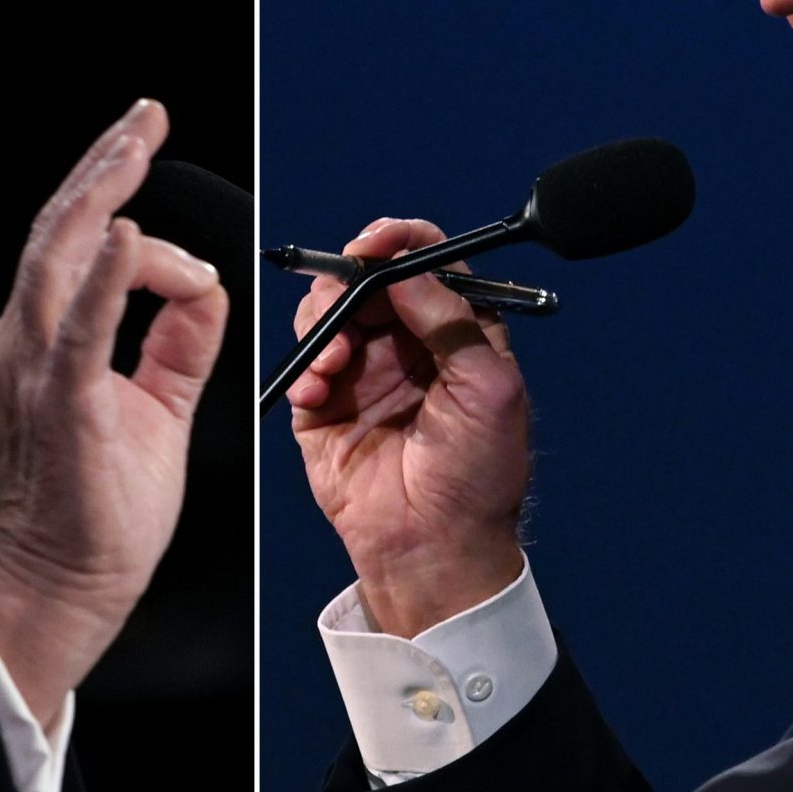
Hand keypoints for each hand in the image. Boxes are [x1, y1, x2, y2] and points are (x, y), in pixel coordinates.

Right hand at [0, 99, 229, 727]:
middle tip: (145, 116)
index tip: (153, 161)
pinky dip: (103, 278)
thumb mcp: (156, 401)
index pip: (79, 247)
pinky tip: (127, 236)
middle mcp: (25, 340)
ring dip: (102, 193)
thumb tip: (205, 283)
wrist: (68, 584)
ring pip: (59, 256)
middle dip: (106, 164)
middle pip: (60, 229)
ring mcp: (36, 368)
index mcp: (44, 339)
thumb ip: (178, 339)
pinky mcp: (62, 403)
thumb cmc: (103, 505)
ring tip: (136, 143)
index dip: (119, 201)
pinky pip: (81, 330)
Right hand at [289, 218, 530, 636]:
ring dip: (325, 322)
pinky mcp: (324, 405)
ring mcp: (363, 372)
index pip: (428, 263)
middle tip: (345, 297)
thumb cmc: (478, 478)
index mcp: (457, 334)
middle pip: (369, 279)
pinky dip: (305, 365)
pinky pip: (303, 361)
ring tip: (335, 360)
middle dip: (350, 280)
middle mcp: (408, 345)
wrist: (434, 549)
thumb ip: (451, 319)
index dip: (401, 242)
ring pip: (329, 311)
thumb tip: (408, 268)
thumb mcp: (489, 387)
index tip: (376, 243)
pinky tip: (318, 390)